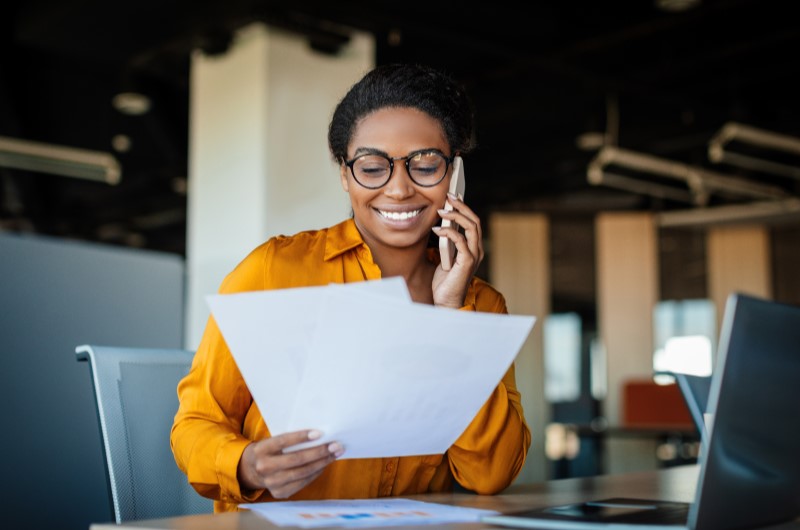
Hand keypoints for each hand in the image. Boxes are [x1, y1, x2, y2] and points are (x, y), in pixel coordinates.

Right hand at [237, 429, 343, 498]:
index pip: (283, 441)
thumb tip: (319, 436)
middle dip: (319, 452)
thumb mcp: (271, 441)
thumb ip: (289, 439)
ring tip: (334, 454)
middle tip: (336, 445)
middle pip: (297, 459)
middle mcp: (264, 467)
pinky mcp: (279, 493)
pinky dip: (316, 473)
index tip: (320, 433)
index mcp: (261, 450)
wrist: (250, 470)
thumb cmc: (268, 450)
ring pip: (302, 473)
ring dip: (322, 463)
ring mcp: (271, 483)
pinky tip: (324, 465)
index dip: (301, 437)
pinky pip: (302, 482)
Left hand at [431, 192, 483, 307]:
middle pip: (475, 221)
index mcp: (473, 248)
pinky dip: (448, 232)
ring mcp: (474, 256)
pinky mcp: (467, 262)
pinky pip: (460, 240)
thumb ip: (447, 243)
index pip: (473, 222)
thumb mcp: (445, 257)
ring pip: (471, 227)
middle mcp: (477, 250)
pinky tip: (437, 230)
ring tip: (441, 211)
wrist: (446, 302)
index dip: (465, 208)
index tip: (453, 196)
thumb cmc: (445, 282)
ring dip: (456, 215)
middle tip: (448, 196)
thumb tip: (441, 225)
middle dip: (462, 206)